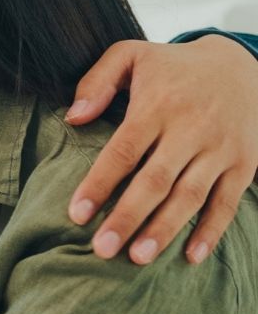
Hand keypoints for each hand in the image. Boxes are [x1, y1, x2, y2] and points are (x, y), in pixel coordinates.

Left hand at [65, 35, 257, 263]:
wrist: (239, 65)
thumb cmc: (171, 66)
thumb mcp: (130, 56)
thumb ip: (96, 82)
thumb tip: (73, 118)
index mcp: (158, 105)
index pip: (123, 150)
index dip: (99, 184)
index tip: (76, 214)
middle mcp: (191, 129)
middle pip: (156, 180)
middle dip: (128, 217)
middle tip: (102, 249)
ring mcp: (220, 149)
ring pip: (190, 196)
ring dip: (164, 230)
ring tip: (137, 257)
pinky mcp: (244, 164)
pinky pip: (227, 202)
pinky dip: (211, 231)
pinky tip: (191, 256)